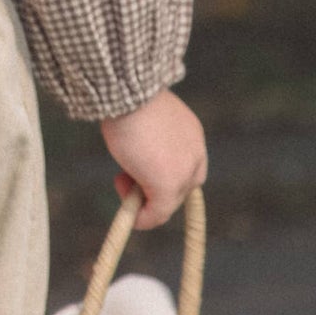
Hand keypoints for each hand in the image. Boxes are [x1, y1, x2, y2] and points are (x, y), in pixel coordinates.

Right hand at [98, 86, 206, 230]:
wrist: (129, 94)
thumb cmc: (130, 99)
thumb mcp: (146, 119)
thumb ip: (150, 140)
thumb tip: (136, 157)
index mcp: (192, 135)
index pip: (186, 166)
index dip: (162, 174)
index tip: (139, 172)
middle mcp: (195, 154)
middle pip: (179, 188)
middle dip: (151, 189)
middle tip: (124, 179)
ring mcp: (183, 173)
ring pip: (167, 202)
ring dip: (144, 202)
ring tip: (121, 183)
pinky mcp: (167, 186)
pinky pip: (157, 213)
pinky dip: (144, 220)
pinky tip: (132, 216)